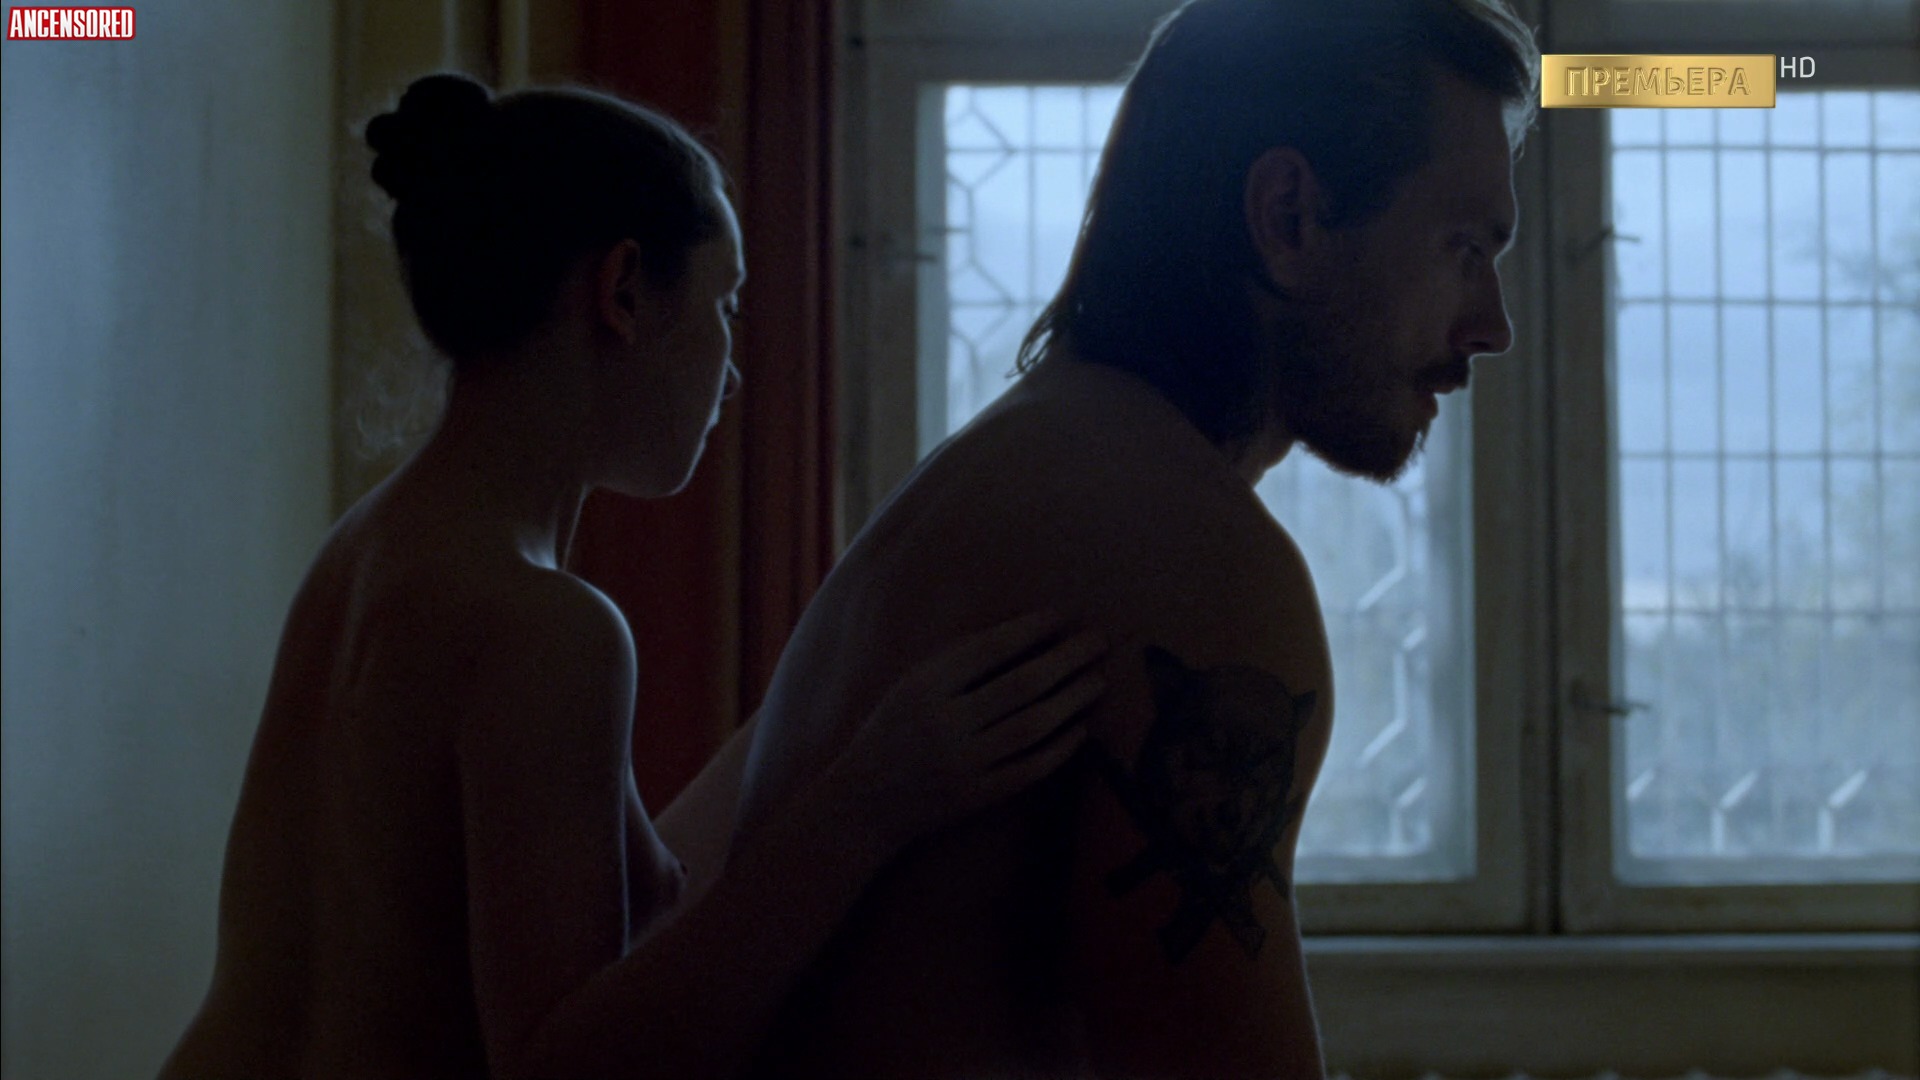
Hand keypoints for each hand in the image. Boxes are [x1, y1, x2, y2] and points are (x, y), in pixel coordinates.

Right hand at [827, 611, 1108, 850]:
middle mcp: (944, 724)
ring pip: (1032, 726)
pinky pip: (1030, 769)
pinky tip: (1080, 729)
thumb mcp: (909, 686)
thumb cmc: (891, 732)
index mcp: (923, 687)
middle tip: (1097, 641)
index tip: (1062, 615)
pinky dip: (1060, 748)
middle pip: (1021, 685)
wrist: (863, 805)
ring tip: (1097, 681)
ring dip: (1072, 700)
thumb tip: (1023, 634)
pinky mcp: (977, 798)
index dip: (1031, 630)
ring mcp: (962, 764)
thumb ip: (956, 662)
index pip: (989, 649)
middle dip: (1066, 659)